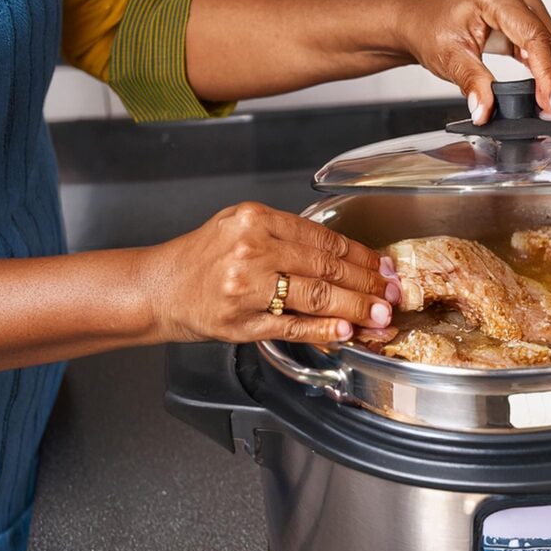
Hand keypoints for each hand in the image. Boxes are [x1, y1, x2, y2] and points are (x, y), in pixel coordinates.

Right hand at [143, 202, 399, 344]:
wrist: (157, 288)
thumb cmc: (200, 260)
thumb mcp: (239, 228)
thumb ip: (287, 236)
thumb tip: (346, 257)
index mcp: (256, 220)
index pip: (324, 239)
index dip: (362, 255)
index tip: (384, 267)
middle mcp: (253, 249)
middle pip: (327, 267)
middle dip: (368, 283)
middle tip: (393, 294)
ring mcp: (247, 287)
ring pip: (317, 296)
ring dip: (356, 308)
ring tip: (380, 315)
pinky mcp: (242, 321)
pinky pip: (293, 326)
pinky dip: (324, 329)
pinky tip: (346, 331)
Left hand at [396, 0, 550, 124]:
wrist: (419, 21)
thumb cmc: (429, 28)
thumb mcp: (449, 58)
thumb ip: (472, 84)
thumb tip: (485, 111)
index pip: (533, 36)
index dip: (547, 73)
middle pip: (547, 39)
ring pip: (549, 42)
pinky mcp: (523, 14)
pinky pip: (541, 43)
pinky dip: (546, 69)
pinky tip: (550, 92)